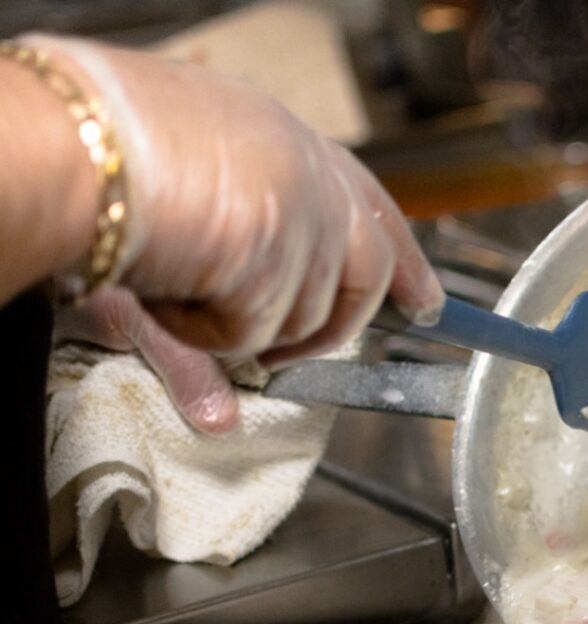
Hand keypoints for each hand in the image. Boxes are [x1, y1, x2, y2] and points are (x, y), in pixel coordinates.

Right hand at [32, 36, 443, 423]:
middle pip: (364, 275)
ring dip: (246, 328)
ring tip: (183, 290)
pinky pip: (259, 331)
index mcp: (291, 144)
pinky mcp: (279, 252)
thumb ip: (207, 331)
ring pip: (307, 316)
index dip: (406, 262)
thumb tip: (221, 420)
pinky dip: (209, 333)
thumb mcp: (171, 244)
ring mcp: (299, 214)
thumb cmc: (103, 170)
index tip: (428, 305)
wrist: (64, 143)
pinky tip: (171, 293)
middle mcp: (309, 174)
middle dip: (330, 327)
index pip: (376, 212)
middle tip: (279, 355)